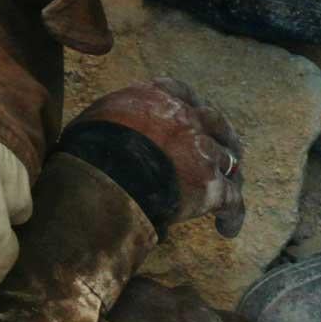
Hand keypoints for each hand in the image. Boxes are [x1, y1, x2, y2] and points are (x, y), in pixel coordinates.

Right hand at [70, 77, 245, 237]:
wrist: (103, 177)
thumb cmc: (87, 150)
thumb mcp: (96, 119)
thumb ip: (114, 118)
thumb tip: (109, 128)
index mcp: (158, 100)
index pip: (183, 93)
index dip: (192, 104)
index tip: (197, 111)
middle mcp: (187, 119)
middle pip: (215, 122)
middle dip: (223, 135)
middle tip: (227, 148)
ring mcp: (203, 151)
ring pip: (228, 160)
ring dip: (230, 173)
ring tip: (230, 186)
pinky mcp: (210, 186)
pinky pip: (232, 200)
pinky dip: (232, 214)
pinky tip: (227, 228)